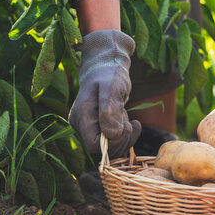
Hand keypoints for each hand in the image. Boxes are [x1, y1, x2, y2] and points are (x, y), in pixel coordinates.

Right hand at [69, 30, 140, 157]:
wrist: (107, 65)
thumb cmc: (109, 73)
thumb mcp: (112, 88)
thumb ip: (110, 110)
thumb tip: (112, 134)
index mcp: (82, 117)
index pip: (94, 145)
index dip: (112, 141)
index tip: (125, 126)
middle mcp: (82, 125)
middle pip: (102, 148)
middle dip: (121, 139)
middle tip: (130, 121)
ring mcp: (90, 127)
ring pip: (110, 146)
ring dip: (124, 136)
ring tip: (129, 118)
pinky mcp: (99, 127)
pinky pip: (114, 140)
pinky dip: (126, 134)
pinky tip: (132, 122)